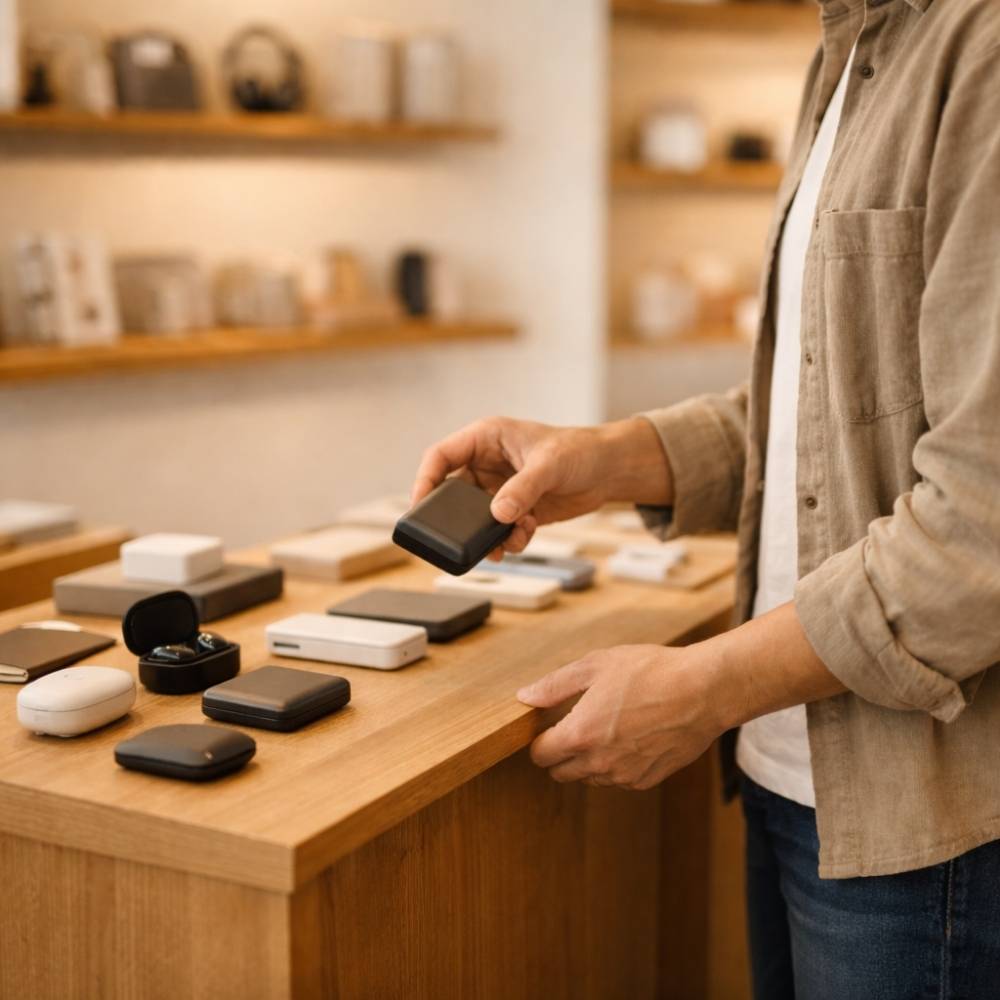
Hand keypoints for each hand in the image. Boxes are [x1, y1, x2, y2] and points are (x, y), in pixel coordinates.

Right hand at [411, 416, 672, 557]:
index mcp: (485, 439)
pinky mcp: (514, 510)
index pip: (440, 457)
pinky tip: (527, 534)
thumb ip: (522, 488)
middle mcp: (486, 464)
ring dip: (486, 534)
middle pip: (452, 495)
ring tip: (505, 542)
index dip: (424, 481)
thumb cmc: (580, 450)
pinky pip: (498, 530)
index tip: (419, 507)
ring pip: (474, 518)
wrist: (608, 470)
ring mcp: (499, 489)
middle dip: (458, 519)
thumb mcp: (550, 465)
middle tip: (461, 538)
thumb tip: (497, 514)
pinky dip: (508, 538)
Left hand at [517, 644, 725, 790]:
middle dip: (560, 752)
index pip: (540, 755)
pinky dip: (615, 764)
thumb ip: (555, 685)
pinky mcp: (647, 780)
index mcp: (581, 735)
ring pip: (589, 777)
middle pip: (559, 772)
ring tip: (607, 726)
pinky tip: (630, 736)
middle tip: (575, 724)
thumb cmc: (650, 672)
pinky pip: (618, 780)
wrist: (703, 691)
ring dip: (588, 760)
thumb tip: (525, 696)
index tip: (550, 724)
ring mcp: (624, 775)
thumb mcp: (596, 665)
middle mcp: (600, 763)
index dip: (540, 739)